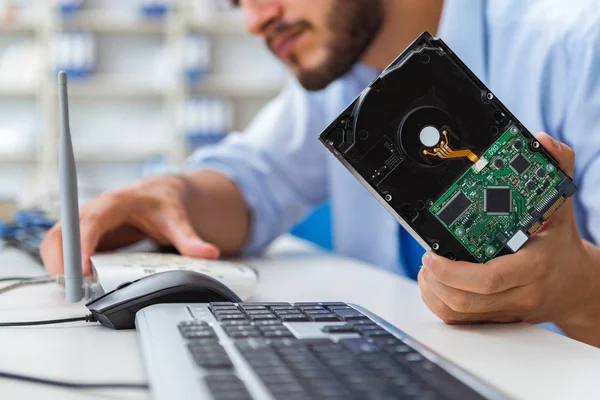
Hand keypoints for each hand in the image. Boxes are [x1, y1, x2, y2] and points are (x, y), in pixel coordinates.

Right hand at [41, 175, 219, 276]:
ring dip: (57, 264)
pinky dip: (60, 264)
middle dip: (63, 259)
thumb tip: (209, 253)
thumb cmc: (163, 205)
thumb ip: (190, 239)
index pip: (92, 220)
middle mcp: (94, 209)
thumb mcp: (178, 221)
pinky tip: (71, 281)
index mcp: (115, 202)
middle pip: (64, 230)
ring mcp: (84, 221)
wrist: (158, 195)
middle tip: (73, 287)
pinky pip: (60, 247)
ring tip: (71, 288)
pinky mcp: (81, 234)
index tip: (82, 267)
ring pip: (56, 239)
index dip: (83, 242)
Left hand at [418, 133, 599, 343]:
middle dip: (436, 279)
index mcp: (533, 265)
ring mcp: (505, 308)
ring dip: (433, 291)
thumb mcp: (562, 205)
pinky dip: (439, 303)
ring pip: (458, 312)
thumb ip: (558, 169)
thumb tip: (542, 141)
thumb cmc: (560, 245)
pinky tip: (435, 283)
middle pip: (466, 298)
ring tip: (427, 268)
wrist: (577, 287)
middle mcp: (519, 291)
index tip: (432, 253)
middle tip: (426, 257)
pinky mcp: (495, 317)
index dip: (454, 271)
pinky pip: (460, 320)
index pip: (490, 277)